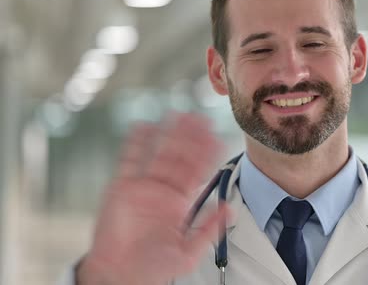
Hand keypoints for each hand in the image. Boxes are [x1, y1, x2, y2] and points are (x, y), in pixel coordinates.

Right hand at [77, 113, 229, 284]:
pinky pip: (130, 161)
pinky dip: (136, 143)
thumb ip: (209, 230)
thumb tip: (229, 209)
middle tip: (201, 118)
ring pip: (159, 154)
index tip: (217, 138)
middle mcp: (163, 192)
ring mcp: (143, 188)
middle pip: (180, 158)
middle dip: (191, 138)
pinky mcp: (122, 189)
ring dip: (169, 135)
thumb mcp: (188, 252)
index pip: (197, 173)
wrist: (120, 276)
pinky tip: (145, 126)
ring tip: (179, 115)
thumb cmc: (152, 268)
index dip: (207, 155)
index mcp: (179, 204)